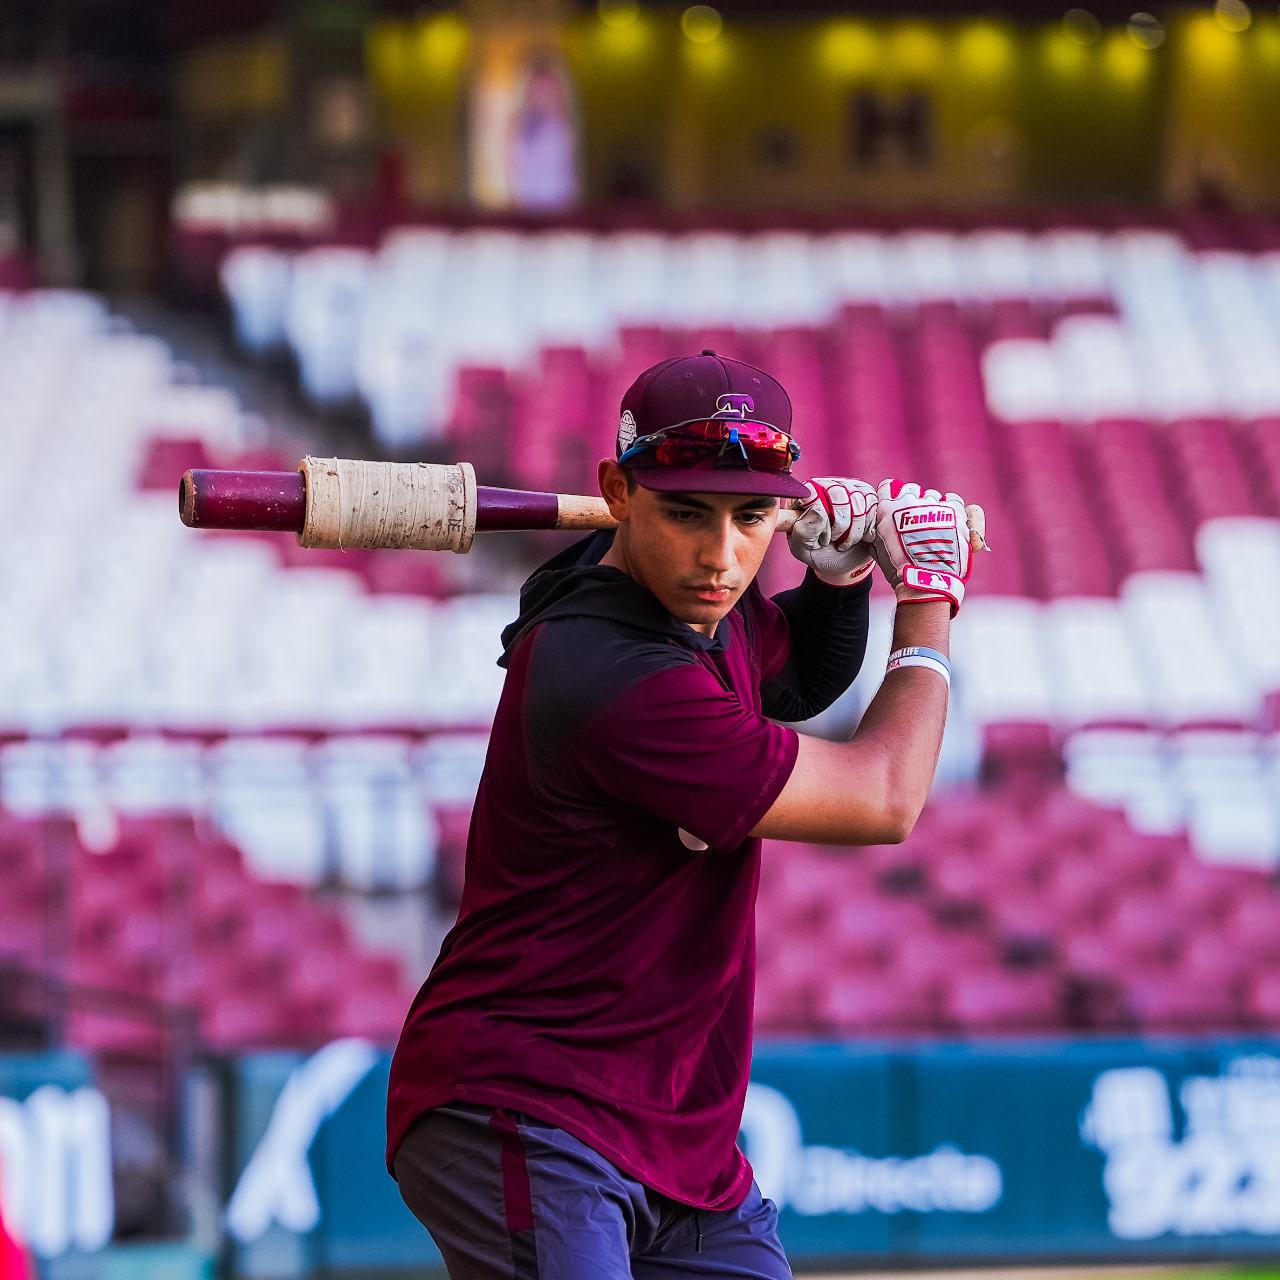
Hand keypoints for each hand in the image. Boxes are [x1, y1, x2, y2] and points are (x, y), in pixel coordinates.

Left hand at [787, 477, 877, 586]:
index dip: (820, 515)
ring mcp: (849, 488)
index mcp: (804, 496)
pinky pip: (874, 503)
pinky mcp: (868, 496)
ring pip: (859, 498)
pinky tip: (860, 537)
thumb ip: (804, 530)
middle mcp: (826, 486)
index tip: (822, 537)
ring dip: (854, 528)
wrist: (843, 563)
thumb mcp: (803, 548)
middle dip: (840, 523)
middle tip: (834, 540)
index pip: (813, 490)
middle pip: (839, 491)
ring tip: (845, 542)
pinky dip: (868, 526)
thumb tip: (818, 509)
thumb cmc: (819, 553)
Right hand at [871, 479, 971, 614]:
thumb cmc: (899, 570)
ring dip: (932, 507)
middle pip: (911, 489)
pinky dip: (951, 506)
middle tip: (917, 519)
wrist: (925, 579)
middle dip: (913, 501)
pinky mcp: (952, 510)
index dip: (893, 495)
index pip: (888, 486)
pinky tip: (950, 517)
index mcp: (887, 509)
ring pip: (932, 495)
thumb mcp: (877, 550)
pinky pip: (953, 499)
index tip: (898, 506)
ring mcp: (930, 505)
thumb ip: (876, 533)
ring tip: (935, 525)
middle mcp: (908, 502)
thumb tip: (876, 528)